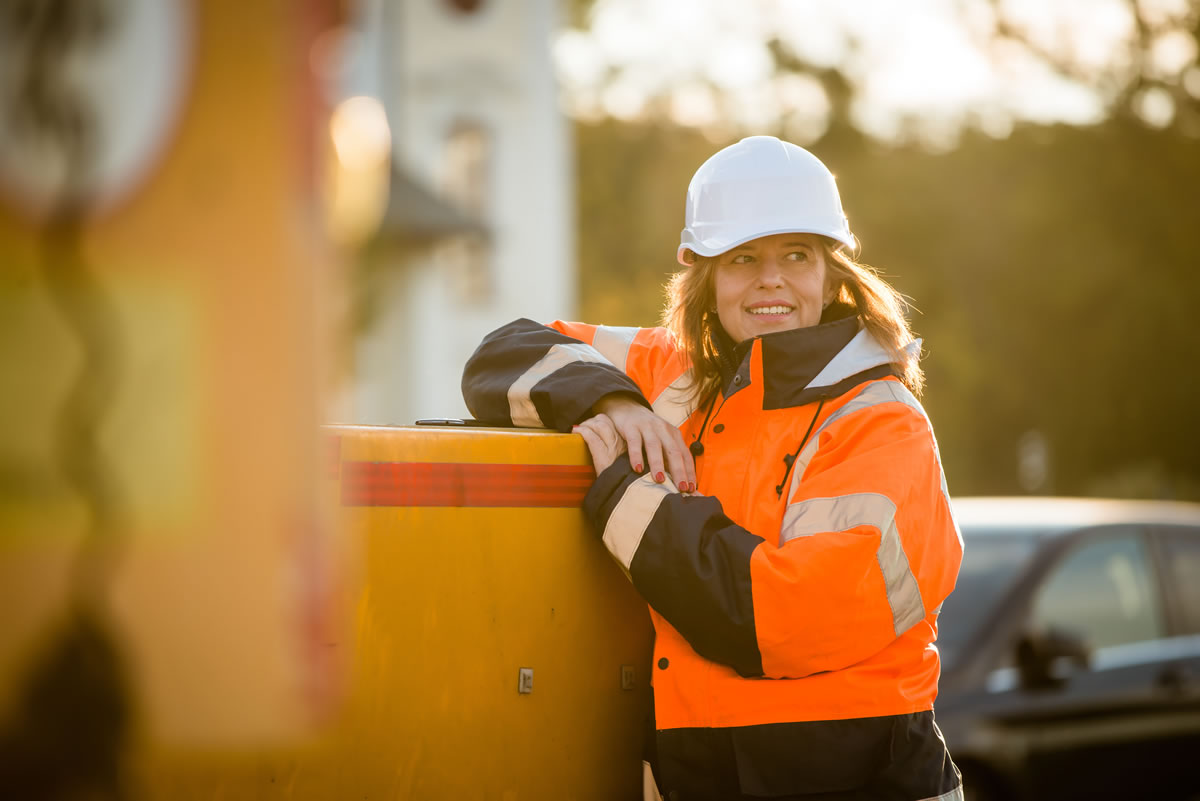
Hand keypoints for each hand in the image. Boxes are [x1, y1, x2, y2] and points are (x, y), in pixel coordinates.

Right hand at [581, 395, 696, 491]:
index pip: (685, 454)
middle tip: (681, 488)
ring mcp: (647, 426)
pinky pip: (634, 442)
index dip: (689, 471)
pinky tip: (637, 468)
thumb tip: (678, 482)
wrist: (626, 407)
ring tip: (659, 480)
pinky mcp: (631, 426)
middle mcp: (663, 429)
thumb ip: (668, 457)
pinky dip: (636, 455)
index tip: (691, 488)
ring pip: (655, 446)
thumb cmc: (646, 430)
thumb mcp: (661, 440)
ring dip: (658, 463)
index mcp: (673, 434)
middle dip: (679, 470)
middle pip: (673, 451)